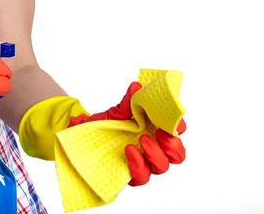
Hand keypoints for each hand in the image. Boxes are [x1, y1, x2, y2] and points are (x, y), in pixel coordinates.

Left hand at [67, 81, 186, 185]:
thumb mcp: (115, 112)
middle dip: (173, 145)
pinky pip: (142, 176)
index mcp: (154, 130)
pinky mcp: (132, 175)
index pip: (176, 131)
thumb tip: (136, 86)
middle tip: (161, 133)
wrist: (84, 139)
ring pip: (162, 166)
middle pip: (177, 154)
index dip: (179, 126)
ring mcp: (144, 163)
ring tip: (143, 139)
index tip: (174, 121)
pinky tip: (129, 150)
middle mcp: (153, 148)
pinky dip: (138, 164)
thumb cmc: (105, 125)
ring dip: (156, 153)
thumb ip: (128, 102)